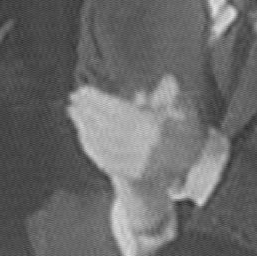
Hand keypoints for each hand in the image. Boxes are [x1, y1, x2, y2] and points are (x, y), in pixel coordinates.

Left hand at [67, 75, 207, 189]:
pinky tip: (81, 132)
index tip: (84, 91)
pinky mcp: (129, 174)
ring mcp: (136, 163)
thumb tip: (165, 81)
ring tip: (74, 111)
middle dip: (88, 110)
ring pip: (103, 143)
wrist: (182, 167)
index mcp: (157, 130)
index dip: (99, 100)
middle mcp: (145, 148)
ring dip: (85, 126)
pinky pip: (104, 159)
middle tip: (74, 97)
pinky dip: (90, 145)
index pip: (119, 111)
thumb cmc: (179, 132)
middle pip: (107, 126)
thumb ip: (169, 98)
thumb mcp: (182, 112)